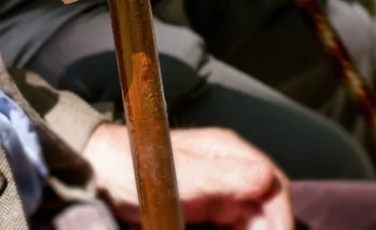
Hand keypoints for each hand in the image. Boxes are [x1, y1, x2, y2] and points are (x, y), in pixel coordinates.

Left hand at [83, 124, 293, 229]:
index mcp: (228, 153)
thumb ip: (219, 177)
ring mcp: (218, 191)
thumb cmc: (129, 164)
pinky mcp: (205, 209)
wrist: (95, 172)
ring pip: (250, 221)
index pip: (272, 186)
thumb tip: (265, 177)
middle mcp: (229, 171)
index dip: (280, 217)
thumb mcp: (175, 176)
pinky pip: (232, 228)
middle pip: (265, 208)